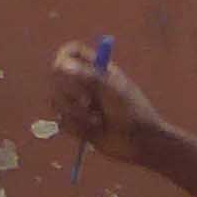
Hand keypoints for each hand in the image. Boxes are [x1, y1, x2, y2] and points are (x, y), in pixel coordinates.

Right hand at [49, 37, 165, 165]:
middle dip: (69, 92)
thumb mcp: (114, 91)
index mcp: (97, 70)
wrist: (140, 143)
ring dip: (75, 113)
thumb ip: (89, 77)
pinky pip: (62, 122)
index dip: (64, 57)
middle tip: (87, 102)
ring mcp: (79, 104)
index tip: (62, 68)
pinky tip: (94, 132)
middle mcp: (85, 84)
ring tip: (97, 121)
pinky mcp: (76, 123)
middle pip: (57, 77)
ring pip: (56, 101)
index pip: (72, 53)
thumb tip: (61, 65)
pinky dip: (76, 127)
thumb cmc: (133, 113)